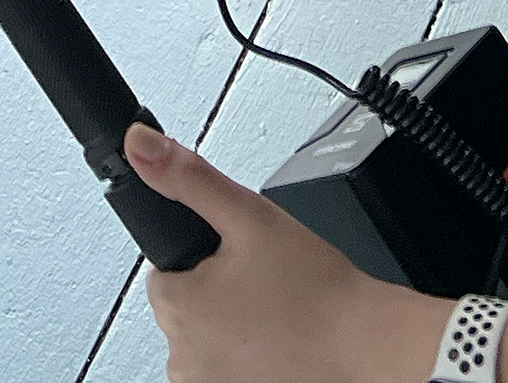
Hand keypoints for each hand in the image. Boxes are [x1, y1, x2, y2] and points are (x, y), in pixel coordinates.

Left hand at [128, 122, 443, 382]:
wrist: (367, 347)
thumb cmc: (317, 291)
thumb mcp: (250, 214)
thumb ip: (189, 178)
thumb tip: (140, 146)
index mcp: (176, 306)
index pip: (166, 272)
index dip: (205, 261)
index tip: (241, 264)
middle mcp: (181, 357)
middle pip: (187, 309)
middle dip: (218, 295)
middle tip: (266, 288)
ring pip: (207, 342)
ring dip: (232, 331)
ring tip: (277, 318)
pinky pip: (225, 372)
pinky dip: (245, 361)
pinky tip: (278, 347)